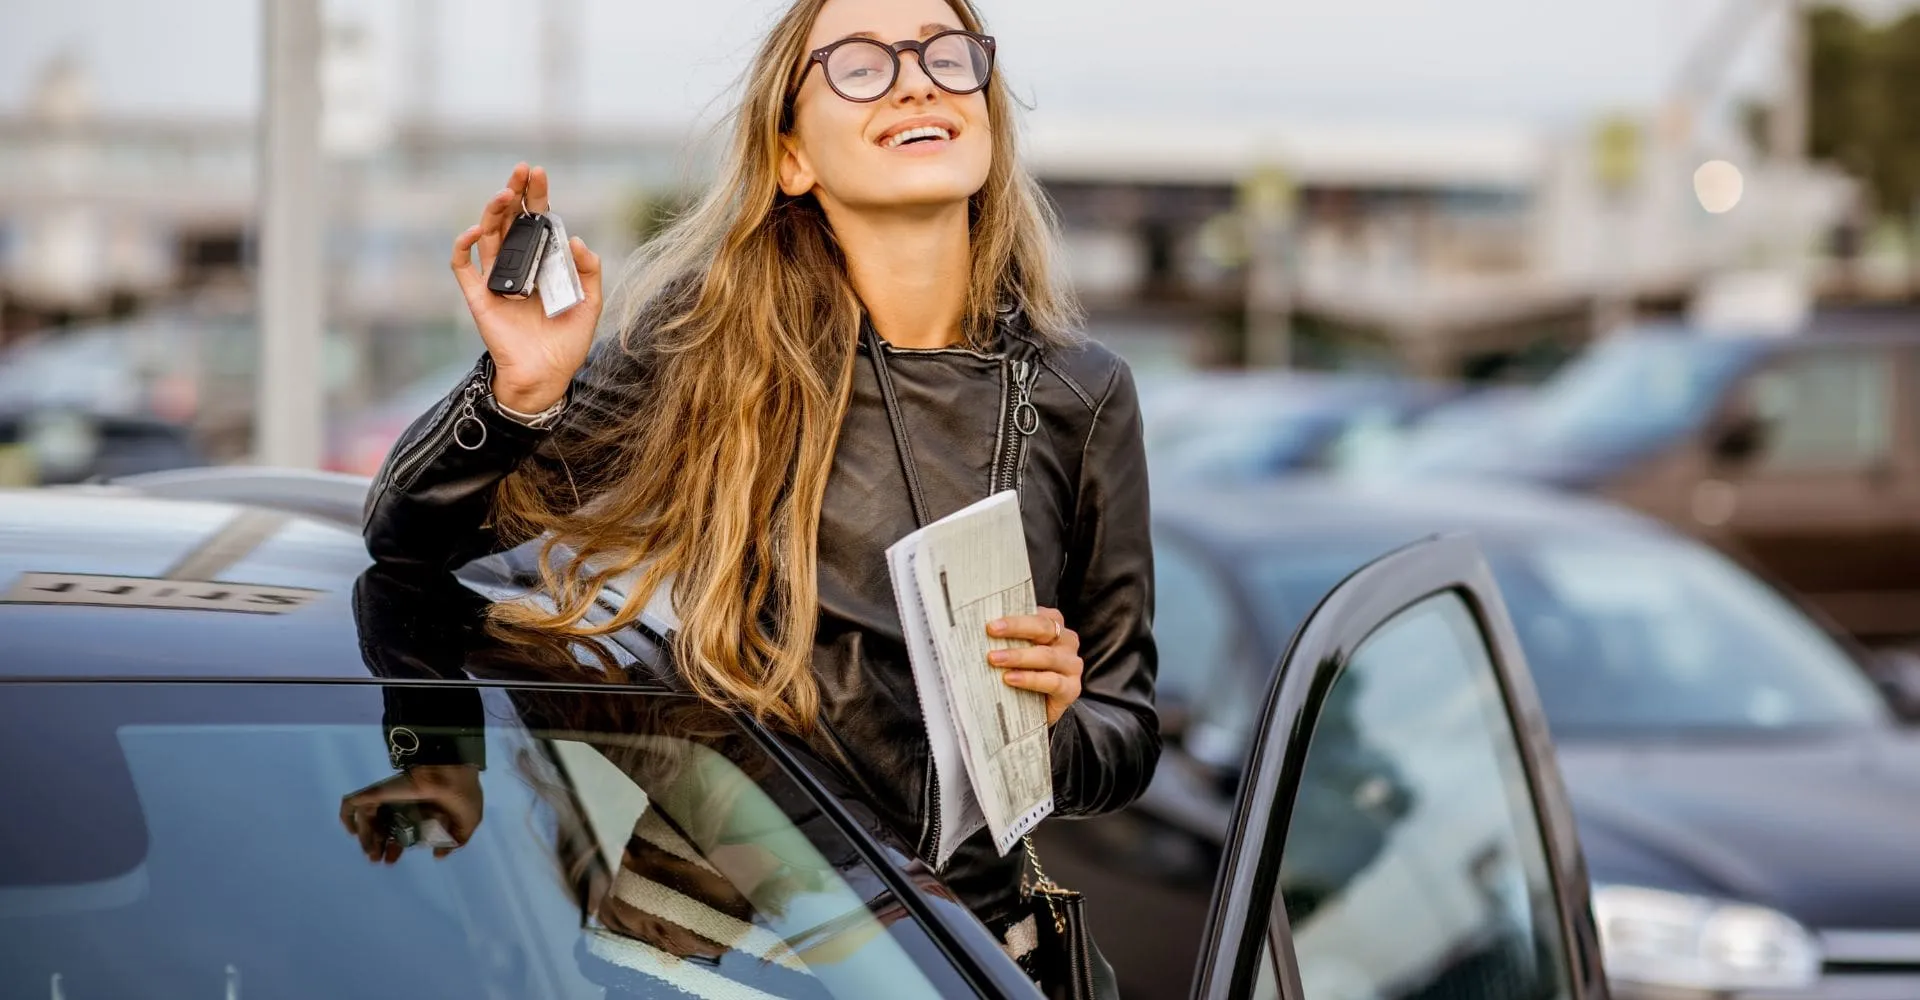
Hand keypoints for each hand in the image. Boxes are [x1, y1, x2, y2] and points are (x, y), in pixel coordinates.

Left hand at [339, 765, 483, 862]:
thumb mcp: (468, 823)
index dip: (396, 847)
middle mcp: (403, 804)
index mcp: (421, 810)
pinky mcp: (377, 792)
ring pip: (367, 820)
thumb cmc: (461, 796)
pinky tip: (352, 832)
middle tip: (378, 860)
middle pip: (383, 828)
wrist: (452, 775)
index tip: (392, 860)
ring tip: (371, 855)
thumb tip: (438, 855)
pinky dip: (347, 817)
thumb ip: (454, 841)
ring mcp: (389, 798)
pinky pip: (352, 804)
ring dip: (365, 839)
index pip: (402, 831)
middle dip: (379, 846)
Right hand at [448, 163, 604, 412]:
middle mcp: (518, 266)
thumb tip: (574, 239)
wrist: (547, 375)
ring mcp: (496, 280)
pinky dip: (464, 245)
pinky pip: (463, 266)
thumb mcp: (590, 303)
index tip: (538, 173)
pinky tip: (477, 230)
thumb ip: (589, 271)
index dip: (536, 197)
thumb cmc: (568, 342)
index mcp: (542, 264)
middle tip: (521, 171)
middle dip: (514, 193)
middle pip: (510, 220)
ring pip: (487, 236)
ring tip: (505, 193)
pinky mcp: (479, 297)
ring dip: (493, 211)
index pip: (536, 221)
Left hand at [986, 607, 1082, 725]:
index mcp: (1054, 625)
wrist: (1034, 713)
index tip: (990, 623)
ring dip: (1018, 656)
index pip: (1038, 615)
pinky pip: (1052, 681)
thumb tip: (976, 626)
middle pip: (1044, 628)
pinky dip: (1030, 679)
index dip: (1015, 618)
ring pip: (1047, 655)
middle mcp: (1067, 642)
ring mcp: (1072, 665)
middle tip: (991, 631)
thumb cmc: (1021, 672)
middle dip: (1016, 628)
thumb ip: (1006, 636)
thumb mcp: (1014, 650)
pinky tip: (1010, 679)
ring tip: (994, 659)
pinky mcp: (1071, 689)